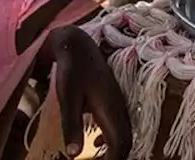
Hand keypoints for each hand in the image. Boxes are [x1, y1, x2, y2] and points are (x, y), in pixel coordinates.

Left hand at [46, 26, 130, 158]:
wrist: (79, 46)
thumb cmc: (72, 71)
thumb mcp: (67, 99)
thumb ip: (71, 126)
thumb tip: (74, 155)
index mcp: (111, 110)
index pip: (120, 143)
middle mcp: (119, 108)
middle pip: (126, 141)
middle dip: (117, 157)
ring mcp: (117, 103)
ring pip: (124, 133)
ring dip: (115, 150)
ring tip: (100, 159)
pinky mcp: (112, 100)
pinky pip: (118, 125)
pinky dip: (111, 140)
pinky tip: (95, 144)